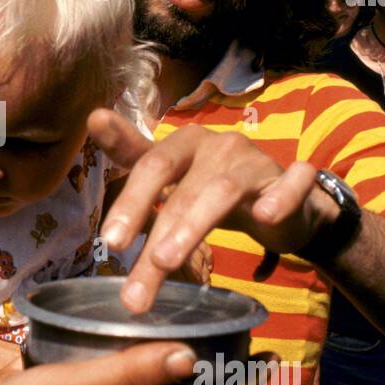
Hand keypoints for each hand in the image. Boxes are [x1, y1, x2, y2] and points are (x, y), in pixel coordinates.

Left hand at [89, 108, 339, 312]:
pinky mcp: (293, 180)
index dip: (128, 198)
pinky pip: (290, 184)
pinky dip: (280, 198)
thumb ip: (136, 172)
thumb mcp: (174, 186)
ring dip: (191, 225)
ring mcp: (254, 161)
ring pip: (221, 191)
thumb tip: (92, 119)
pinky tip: (266, 216)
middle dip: (150, 230)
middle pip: (178, 186)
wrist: (288, 202)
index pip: (148, 165)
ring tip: (164, 261)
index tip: (107, 235)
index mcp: (183, 145)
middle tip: (125, 264)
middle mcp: (216, 146)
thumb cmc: (216, 191)